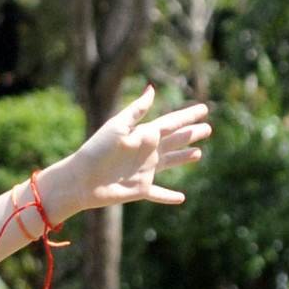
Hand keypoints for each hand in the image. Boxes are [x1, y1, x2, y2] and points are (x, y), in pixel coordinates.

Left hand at [53, 88, 209, 214]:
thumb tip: (152, 89)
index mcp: (143, 134)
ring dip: (184, 158)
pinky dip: (169, 196)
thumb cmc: (96, 150)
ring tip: (198, 154)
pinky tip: (181, 198)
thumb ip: (136, 111)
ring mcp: (144, 171)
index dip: (188, 116)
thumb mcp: (117, 126)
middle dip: (191, 135)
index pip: (171, 123)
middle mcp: (146, 151)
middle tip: (208, 129)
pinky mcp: (139, 190)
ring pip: (170, 163)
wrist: (81, 180)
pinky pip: (158, 194)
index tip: (204, 109)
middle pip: (174, 141)